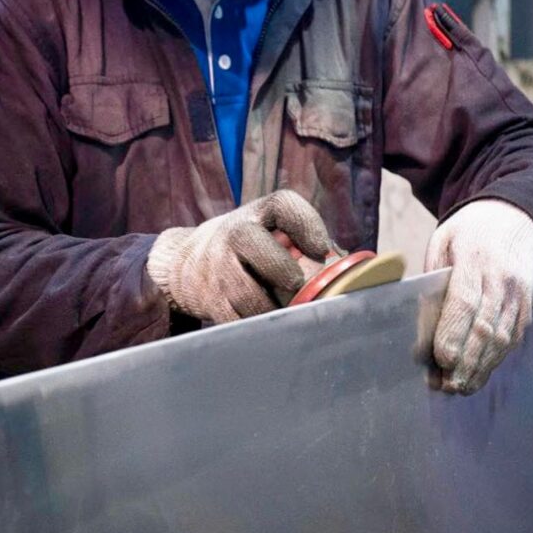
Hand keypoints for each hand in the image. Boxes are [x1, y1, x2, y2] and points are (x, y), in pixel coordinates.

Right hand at [146, 190, 332, 323]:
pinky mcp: (209, 300)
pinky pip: (234, 320)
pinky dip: (254, 327)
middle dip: (279, 267)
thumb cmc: (245, 247)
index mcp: (257, 214)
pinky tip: (265, 326)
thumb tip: (347, 266)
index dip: (306, 225)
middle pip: (252, 243)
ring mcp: (217, 268)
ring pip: (244, 293)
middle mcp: (234, 234)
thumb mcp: (268, 231)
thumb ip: (304, 242)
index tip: (321, 249)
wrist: (185, 262)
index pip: (283, 205)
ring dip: (269, 308)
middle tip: (295, 284)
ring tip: (284, 314)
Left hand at [423, 199, 532, 393]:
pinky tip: (479, 374)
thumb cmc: (472, 230)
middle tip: (447, 386)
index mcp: (475, 259)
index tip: (441, 358)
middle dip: (466, 361)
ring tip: (460, 388)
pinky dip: (496, 359)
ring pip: (502, 339)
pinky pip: (513, 338)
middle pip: (485, 327)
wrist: (522, 218)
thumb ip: (434, 278)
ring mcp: (521, 295)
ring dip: (481, 367)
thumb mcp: (444, 240)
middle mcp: (503, 280)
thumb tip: (421, 321)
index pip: (466, 302)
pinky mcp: (530, 307)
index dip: (454, 333)